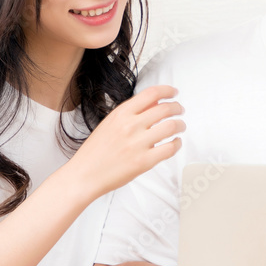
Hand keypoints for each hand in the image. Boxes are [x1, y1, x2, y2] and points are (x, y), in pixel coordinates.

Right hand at [65, 85, 184, 199]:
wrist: (84, 174)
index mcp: (121, 113)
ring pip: (171, 126)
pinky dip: (177, 144)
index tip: (174, 93)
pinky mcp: (144, 161)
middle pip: (165, 108)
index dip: (167, 90)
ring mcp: (138, 143)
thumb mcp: (110, 123)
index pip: (151, 93)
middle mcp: (130, 125)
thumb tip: (154, 102)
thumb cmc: (95, 151)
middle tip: (180, 111)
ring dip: (180, 125)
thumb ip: (132, 113)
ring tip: (180, 126)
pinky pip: (170, 148)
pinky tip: (175, 143)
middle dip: (177, 108)